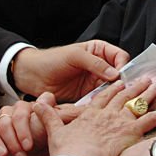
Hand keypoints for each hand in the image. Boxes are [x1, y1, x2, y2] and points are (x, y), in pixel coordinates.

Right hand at [0, 93, 83, 155]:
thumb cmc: (45, 147)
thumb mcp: (57, 134)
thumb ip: (66, 119)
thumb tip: (82, 108)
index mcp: (29, 112)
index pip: (23, 109)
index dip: (26, 124)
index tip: (30, 143)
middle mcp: (13, 115)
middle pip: (8, 117)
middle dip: (15, 136)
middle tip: (23, 150)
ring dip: (0, 140)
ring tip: (7, 155)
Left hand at [12, 40, 128, 101]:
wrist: (32, 76)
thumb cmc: (51, 60)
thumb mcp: (74, 56)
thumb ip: (95, 63)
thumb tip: (115, 74)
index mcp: (99, 50)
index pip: (120, 57)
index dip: (123, 66)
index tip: (120, 76)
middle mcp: (99, 66)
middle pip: (119, 75)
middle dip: (120, 83)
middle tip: (120, 92)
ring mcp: (94, 81)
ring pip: (111, 89)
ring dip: (111, 94)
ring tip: (108, 99)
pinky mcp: (87, 95)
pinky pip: (99, 99)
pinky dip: (100, 103)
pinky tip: (98, 105)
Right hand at [35, 79, 155, 155]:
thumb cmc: (66, 153)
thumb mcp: (54, 132)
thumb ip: (48, 116)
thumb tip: (38, 103)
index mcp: (89, 115)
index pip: (102, 98)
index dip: (112, 89)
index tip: (119, 82)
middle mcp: (106, 115)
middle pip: (122, 97)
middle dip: (133, 87)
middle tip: (143, 79)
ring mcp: (119, 122)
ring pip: (136, 103)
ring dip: (147, 93)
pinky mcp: (130, 132)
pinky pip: (150, 119)